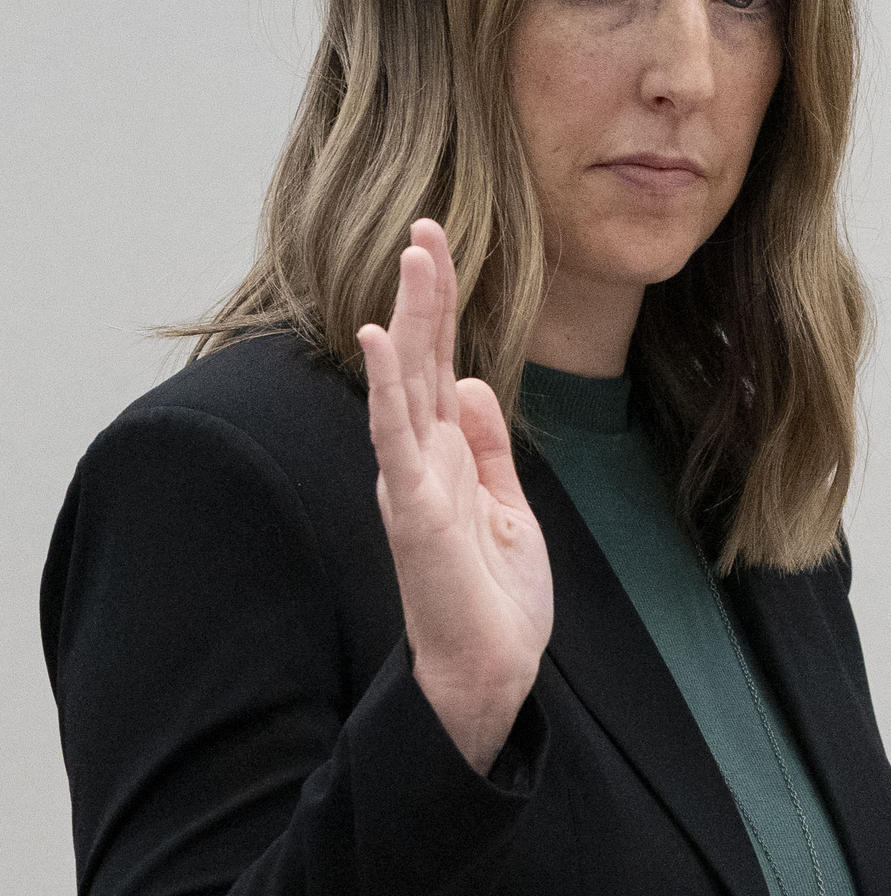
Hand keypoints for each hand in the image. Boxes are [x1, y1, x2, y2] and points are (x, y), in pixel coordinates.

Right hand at [357, 219, 552, 774]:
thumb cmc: (493, 593)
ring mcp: (413, 477)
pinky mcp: (414, 508)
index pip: (440, 359)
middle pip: (421, 355)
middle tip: (428, 224)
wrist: (489, 670)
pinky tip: (380, 339)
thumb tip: (470, 383)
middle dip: (427, 289)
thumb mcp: (504, 501)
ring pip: (407, 380)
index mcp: (446, 449)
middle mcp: (422, 453)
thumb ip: (486, 443)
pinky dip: (386, 386)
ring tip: (415, 256)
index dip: (441, 304)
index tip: (440, 247)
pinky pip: (396, 437)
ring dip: (410, 316)